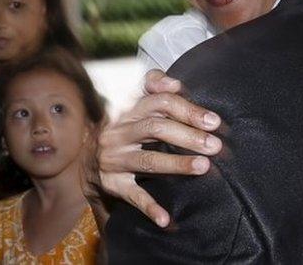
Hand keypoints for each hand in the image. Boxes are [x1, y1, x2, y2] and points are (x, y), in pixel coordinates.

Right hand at [91, 70, 221, 227]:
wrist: (88, 165)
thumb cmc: (123, 131)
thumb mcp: (134, 107)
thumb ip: (155, 89)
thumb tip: (175, 82)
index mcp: (127, 110)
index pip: (158, 102)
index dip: (187, 109)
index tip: (213, 122)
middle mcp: (117, 132)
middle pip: (155, 128)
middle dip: (188, 136)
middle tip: (215, 146)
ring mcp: (113, 159)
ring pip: (147, 159)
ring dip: (176, 164)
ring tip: (203, 166)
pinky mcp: (111, 184)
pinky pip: (133, 195)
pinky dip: (150, 207)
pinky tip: (166, 219)